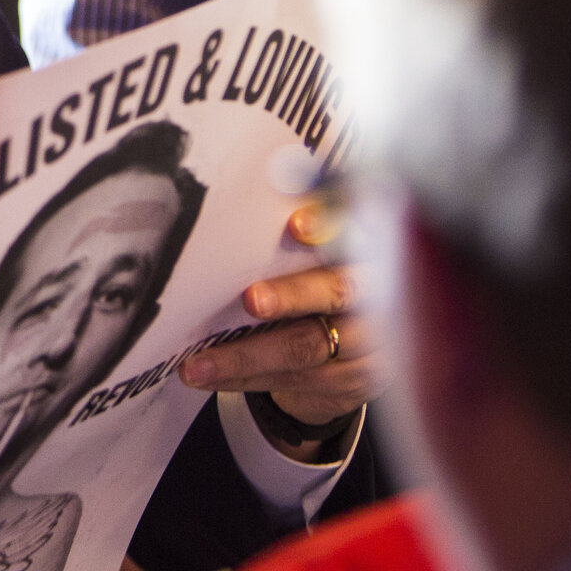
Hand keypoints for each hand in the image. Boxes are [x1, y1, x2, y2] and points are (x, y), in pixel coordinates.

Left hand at [179, 201, 382, 436]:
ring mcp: (366, 347)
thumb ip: (302, 233)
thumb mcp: (325, 255)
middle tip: (252, 299)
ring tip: (197, 362)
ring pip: (303, 349)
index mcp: (367, 252)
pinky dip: (241, 378)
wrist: (357, 355)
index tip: (297, 225)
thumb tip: (262, 186)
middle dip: (292, 296)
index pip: (356, 232)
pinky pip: (288, 381)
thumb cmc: (324, 284)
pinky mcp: (348, 383)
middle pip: (336, 293)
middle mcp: (374, 297)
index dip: (332, 225)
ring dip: (244, 356)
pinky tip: (204, 375)